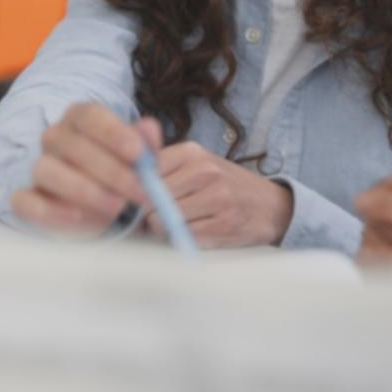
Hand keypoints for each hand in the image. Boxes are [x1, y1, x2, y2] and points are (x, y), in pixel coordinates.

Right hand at [10, 103, 161, 236]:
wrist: (100, 206)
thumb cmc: (119, 173)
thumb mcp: (138, 160)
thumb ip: (145, 143)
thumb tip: (149, 129)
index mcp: (81, 118)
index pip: (90, 115)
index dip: (113, 132)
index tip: (137, 153)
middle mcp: (55, 137)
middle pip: (73, 145)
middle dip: (111, 170)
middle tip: (140, 190)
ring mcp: (39, 167)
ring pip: (47, 169)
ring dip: (84, 189)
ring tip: (117, 206)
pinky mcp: (27, 199)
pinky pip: (26, 201)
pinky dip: (50, 210)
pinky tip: (78, 217)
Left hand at [143, 141, 293, 248]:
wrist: (270, 206)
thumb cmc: (224, 185)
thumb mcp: (196, 163)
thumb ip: (161, 166)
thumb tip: (121, 179)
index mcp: (192, 152)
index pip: (145, 170)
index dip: (134, 188)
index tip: (136, 197)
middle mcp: (205, 171)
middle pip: (149, 199)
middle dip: (147, 212)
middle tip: (157, 214)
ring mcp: (216, 198)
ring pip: (162, 221)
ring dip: (163, 228)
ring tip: (180, 222)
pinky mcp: (223, 225)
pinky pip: (182, 237)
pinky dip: (182, 238)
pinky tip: (196, 230)